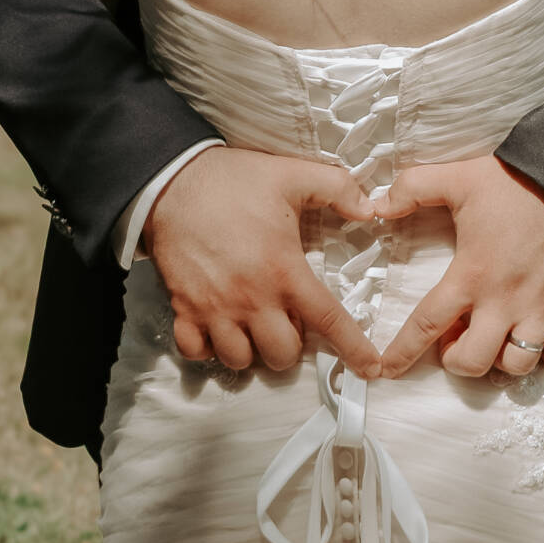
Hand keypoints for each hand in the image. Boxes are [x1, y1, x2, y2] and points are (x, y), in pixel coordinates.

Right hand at [146, 148, 382, 378]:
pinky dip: (208, 349)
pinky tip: (218, 329)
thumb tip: (369, 208)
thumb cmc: (235, 180)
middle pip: (282, 355)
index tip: (369, 368)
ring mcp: (214, 308)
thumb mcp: (292, 174)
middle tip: (287, 321)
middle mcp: (251, 298)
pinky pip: (196, 352)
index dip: (354, 349)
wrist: (174, 181)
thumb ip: (337, 188)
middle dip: (292, 347)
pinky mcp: (183, 308)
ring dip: (251, 350)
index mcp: (283, 270)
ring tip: (253, 327)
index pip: (328, 320)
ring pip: (240, 360)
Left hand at [370, 157, 543, 379]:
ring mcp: (542, 310)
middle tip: (456, 340)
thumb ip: (412, 188)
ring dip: (500, 360)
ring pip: (516, 365)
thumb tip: (377, 206)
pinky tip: (537, 340)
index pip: (426, 324)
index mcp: (471, 275)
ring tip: (496, 339)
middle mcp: (504, 302)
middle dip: (456, 361)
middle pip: (472, 361)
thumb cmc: (514, 183)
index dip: (403, 353)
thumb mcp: (457, 177)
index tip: (387, 371)